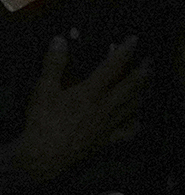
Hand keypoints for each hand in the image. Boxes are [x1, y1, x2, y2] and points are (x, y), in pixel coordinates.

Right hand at [14, 34, 148, 179]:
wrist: (46, 154)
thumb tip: (60, 39)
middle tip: (150, 61)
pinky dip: (135, 124)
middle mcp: (105, 107)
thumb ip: (54, 64)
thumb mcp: (43, 89)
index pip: (112, 67)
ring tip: (149, 84)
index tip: (134, 40)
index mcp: (91, 92)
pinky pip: (127, 131)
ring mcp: (109, 125)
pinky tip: (139, 120)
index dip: (124, 52)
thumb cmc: (43, 120)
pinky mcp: (107, 139)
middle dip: (142, 72)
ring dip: (143, 93)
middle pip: (130, 87)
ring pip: (133, 106)